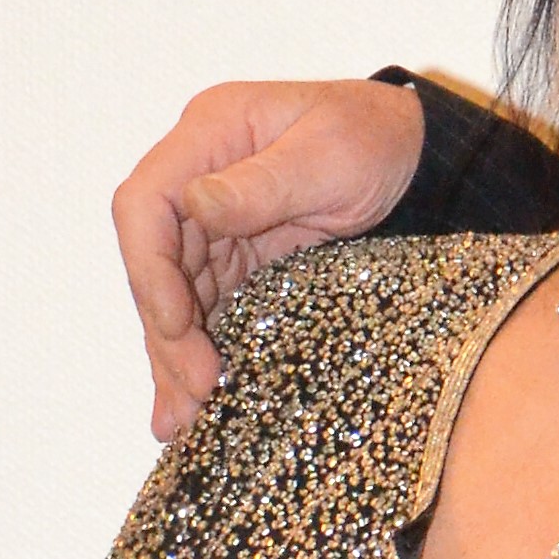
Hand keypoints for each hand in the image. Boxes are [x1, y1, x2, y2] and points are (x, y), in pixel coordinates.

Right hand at [113, 78, 426, 439]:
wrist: (413, 156)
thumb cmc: (374, 138)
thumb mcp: (329, 153)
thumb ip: (262, 183)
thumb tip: (196, 205)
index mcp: (207, 136)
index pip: (144, 204)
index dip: (149, 268)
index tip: (176, 324)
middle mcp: (197, 179)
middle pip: (155, 262)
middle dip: (167, 331)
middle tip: (195, 394)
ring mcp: (213, 223)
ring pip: (175, 295)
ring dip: (175, 357)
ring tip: (180, 423)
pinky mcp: (237, 260)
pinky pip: (207, 310)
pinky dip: (199, 353)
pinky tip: (191, 405)